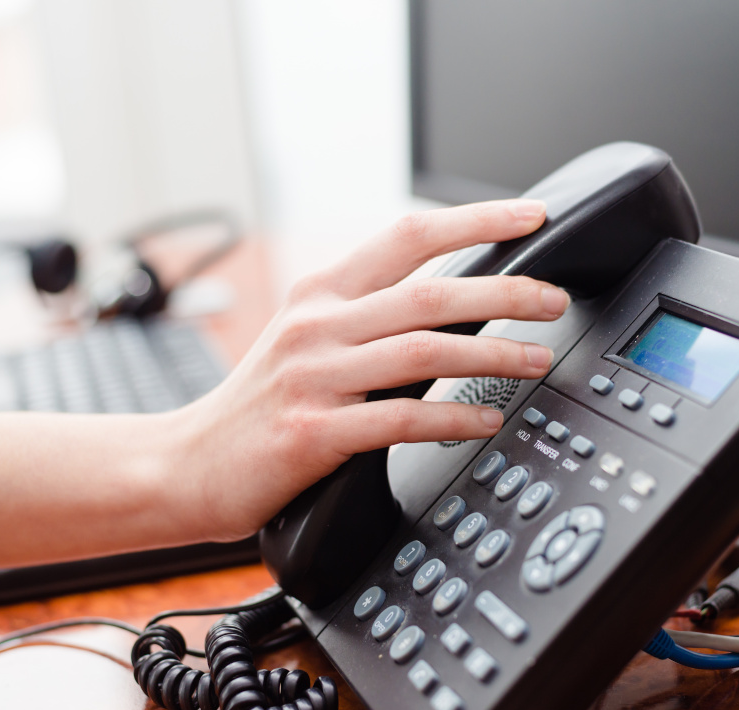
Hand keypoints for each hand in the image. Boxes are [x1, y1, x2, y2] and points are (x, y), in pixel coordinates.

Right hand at [166, 199, 569, 540]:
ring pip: (424, 352)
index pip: (407, 236)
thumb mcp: (305, 340)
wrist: (185, 464)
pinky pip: (400, 419)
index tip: (530, 216)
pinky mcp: (312, 432)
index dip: (475, 220)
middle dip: (506, 292)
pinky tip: (486, 419)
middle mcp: (318, 326)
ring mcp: (313, 378)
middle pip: (430, 293)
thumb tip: (450, 305)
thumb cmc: (256, 405)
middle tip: (553, 301)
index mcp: (321, 294)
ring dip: (492, 354)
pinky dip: (452, 417)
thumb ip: (366, 317)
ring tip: (537, 361)